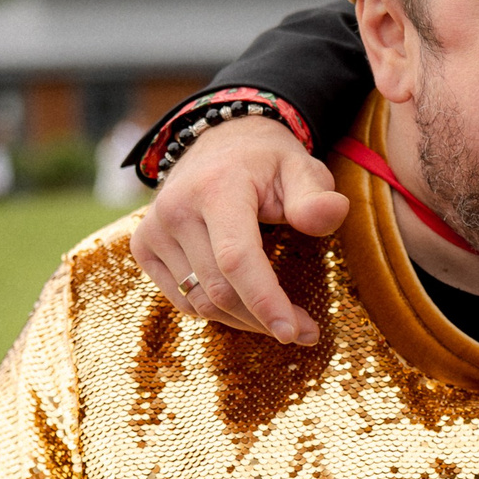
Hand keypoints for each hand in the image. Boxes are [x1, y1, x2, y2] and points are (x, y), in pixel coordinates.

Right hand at [130, 112, 347, 343]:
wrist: (219, 144)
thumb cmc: (268, 163)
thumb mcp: (301, 169)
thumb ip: (315, 197)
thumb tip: (335, 213)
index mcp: (216, 188)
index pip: (236, 258)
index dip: (264, 301)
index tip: (293, 333)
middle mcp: (175, 209)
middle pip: (219, 289)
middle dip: (265, 319)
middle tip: (306, 331)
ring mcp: (152, 229)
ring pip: (200, 303)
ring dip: (244, 321)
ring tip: (282, 320)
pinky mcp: (143, 247)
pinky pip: (182, 300)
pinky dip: (217, 312)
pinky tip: (245, 304)